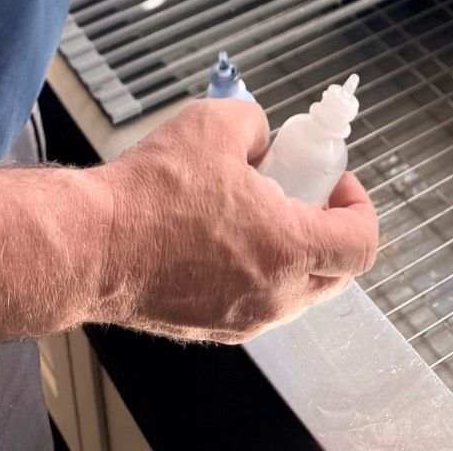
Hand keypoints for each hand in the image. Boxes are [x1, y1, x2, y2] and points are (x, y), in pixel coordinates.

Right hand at [90, 99, 378, 343]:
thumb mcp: (216, 123)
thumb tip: (262, 138)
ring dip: (290, 250)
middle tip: (302, 193)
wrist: (91, 246)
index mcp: (288, 249)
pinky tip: (216, 232)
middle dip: (329, 229)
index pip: (360, 244)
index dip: (358, 206)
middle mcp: (274, 297)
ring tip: (250, 207)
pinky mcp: (210, 328)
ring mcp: (242, 320)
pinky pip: (255, 300)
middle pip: (335, 275)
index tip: (337, 181)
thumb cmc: (152, 192)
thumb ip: (256, 124)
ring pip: (294, 291)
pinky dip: (254, 268)